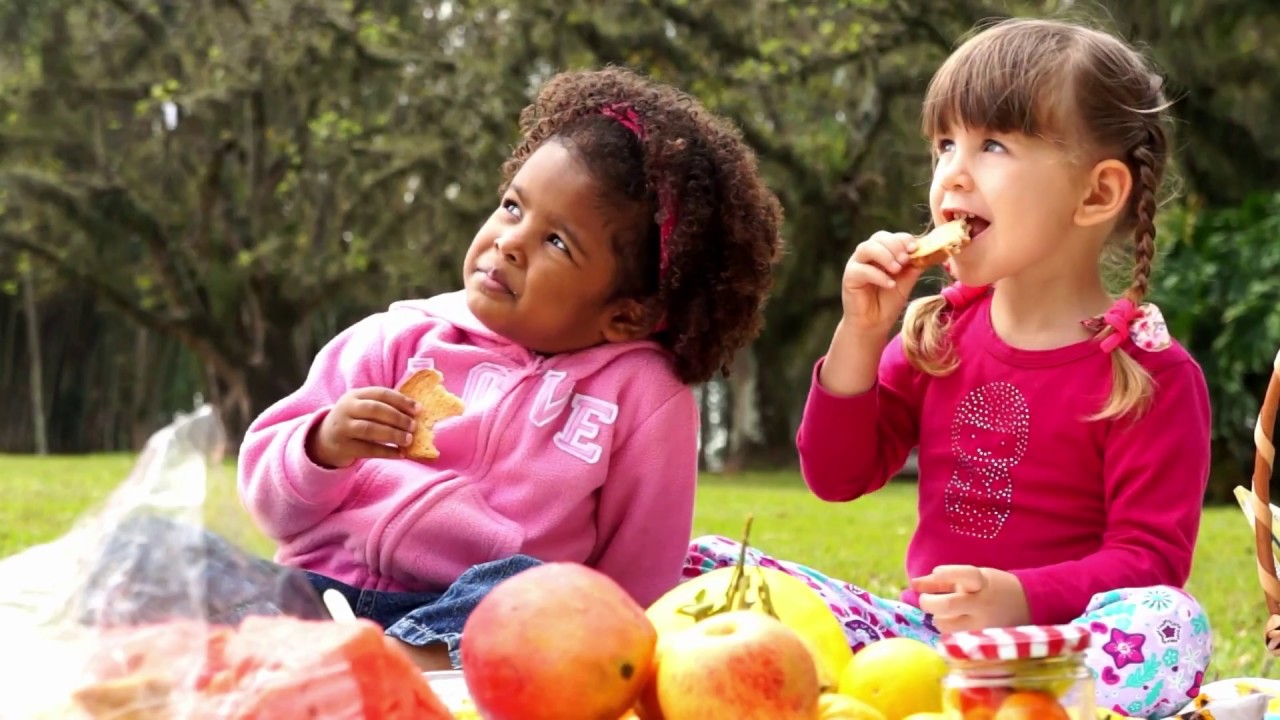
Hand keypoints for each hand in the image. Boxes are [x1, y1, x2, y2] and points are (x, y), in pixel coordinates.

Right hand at [306, 387, 419, 468]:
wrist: (325, 440)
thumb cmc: (354, 421)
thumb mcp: (363, 408)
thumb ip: (384, 407)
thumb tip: (417, 412)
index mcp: (355, 395)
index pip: (380, 393)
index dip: (401, 400)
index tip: (418, 409)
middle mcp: (347, 409)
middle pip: (374, 409)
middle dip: (397, 417)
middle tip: (414, 426)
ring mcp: (343, 428)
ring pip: (369, 429)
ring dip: (392, 435)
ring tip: (408, 440)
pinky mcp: (343, 447)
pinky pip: (367, 450)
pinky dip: (386, 452)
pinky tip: (400, 454)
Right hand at [840, 231, 925, 335]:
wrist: (874, 324)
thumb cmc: (889, 301)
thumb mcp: (906, 281)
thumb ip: (915, 266)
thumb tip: (934, 252)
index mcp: (882, 252)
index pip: (892, 237)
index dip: (904, 239)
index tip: (915, 248)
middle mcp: (868, 255)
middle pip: (878, 238)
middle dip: (894, 246)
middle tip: (905, 259)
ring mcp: (856, 264)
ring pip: (866, 248)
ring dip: (885, 256)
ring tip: (897, 270)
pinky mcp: (849, 278)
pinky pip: (861, 270)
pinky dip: (878, 275)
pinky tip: (890, 284)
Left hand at [911, 565, 1029, 633]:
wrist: (1028, 606)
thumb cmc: (990, 588)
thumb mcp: (970, 578)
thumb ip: (940, 581)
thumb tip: (913, 584)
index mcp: (982, 583)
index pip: (967, 575)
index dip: (949, 573)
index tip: (937, 571)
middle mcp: (983, 605)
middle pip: (948, 605)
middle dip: (928, 602)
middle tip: (926, 601)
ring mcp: (983, 626)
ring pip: (946, 626)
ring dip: (938, 619)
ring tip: (946, 615)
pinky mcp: (982, 643)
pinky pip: (953, 640)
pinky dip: (948, 633)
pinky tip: (954, 627)